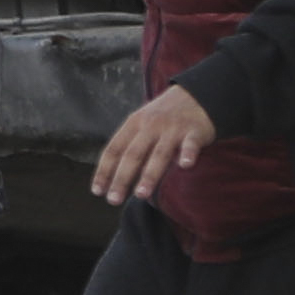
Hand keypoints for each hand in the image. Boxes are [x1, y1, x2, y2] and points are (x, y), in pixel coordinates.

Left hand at [93, 86, 218, 205]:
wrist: (197, 95)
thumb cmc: (164, 117)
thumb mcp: (142, 125)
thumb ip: (131, 148)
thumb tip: (115, 180)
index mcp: (134, 124)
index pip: (114, 149)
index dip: (104, 170)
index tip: (97, 191)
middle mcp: (151, 125)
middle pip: (133, 154)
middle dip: (122, 178)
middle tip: (113, 200)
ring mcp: (173, 128)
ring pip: (159, 153)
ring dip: (149, 174)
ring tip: (140, 194)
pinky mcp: (195, 131)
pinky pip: (191, 144)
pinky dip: (189, 153)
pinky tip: (186, 166)